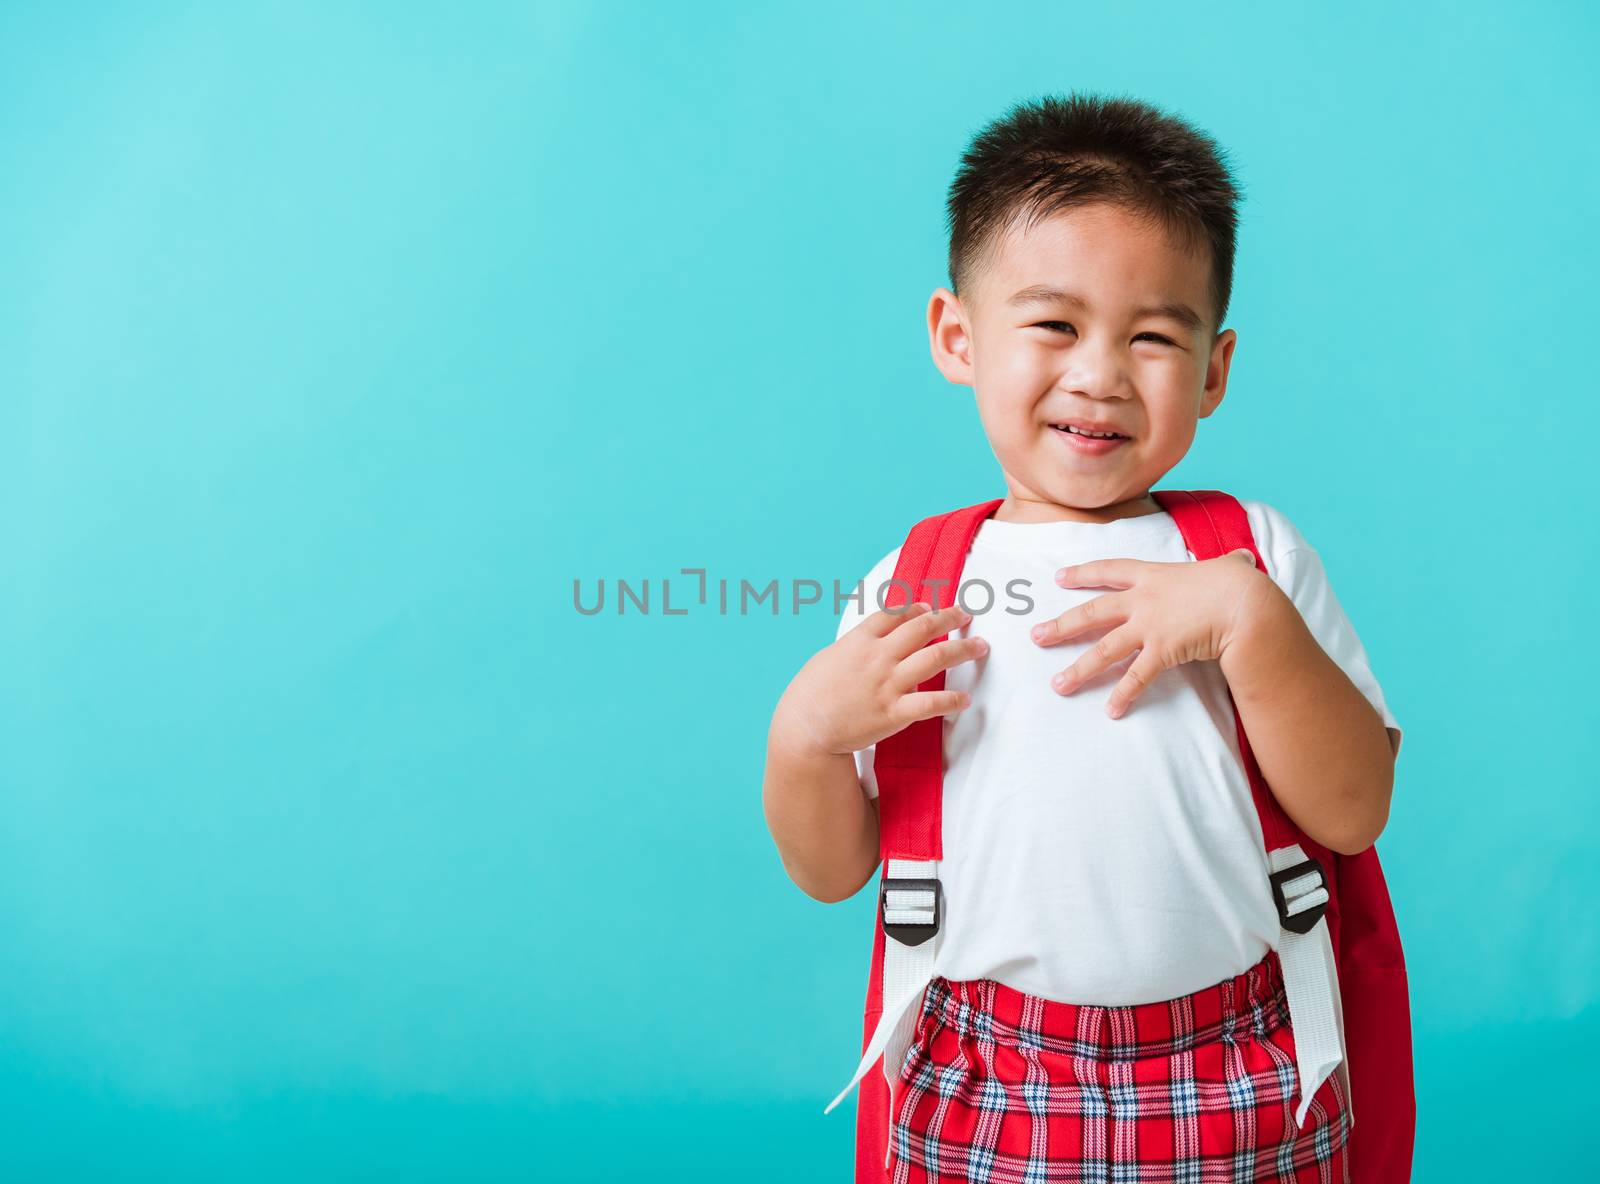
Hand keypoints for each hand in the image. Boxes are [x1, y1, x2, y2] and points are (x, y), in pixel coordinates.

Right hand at [773, 603, 986, 758]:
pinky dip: (952, 700)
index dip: (917, 607)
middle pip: (921, 627)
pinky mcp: (894, 713)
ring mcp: (888, 684)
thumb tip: (870, 642)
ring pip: (935, 658)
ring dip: (962, 651)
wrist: (804, 729)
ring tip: (980, 647)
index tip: (930, 606)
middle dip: (948, 618)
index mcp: (859, 641)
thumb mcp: (828, 659)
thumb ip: (853, 647)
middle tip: (965, 616)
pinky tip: (965, 700)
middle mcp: (878, 658)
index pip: (895, 614)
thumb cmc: (809, 696)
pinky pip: (931, 703)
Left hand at [1031, 549, 1272, 718]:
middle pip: (1092, 613)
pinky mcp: (1162, 651)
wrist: (1245, 603)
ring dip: (1079, 669)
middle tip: (1036, 636)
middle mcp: (1143, 600)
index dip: (1083, 574)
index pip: (1109, 571)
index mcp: (1153, 575)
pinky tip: (1111, 710)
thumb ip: (1229, 565)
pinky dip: (1123, 695)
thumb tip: (1243, 562)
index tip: (1059, 578)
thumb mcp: (1229, 567)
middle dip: (1061, 625)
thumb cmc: (1239, 584)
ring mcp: (1149, 626)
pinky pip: (1137, 677)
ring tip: (1058, 685)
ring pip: (1104, 650)